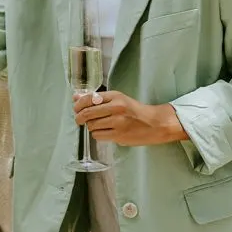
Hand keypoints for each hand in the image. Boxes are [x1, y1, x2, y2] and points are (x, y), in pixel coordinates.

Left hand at [73, 91, 187, 146]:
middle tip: (79, 120)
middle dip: (79, 117)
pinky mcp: (119, 135)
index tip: (76, 109)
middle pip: (88, 113)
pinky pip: (98, 135)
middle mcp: (116, 108)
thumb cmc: (135, 111)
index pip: (89, 98)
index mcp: (116, 96)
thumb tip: (76, 97)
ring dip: (90, 126)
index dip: (78, 105)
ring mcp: (118, 122)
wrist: (155, 124)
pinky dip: (97, 134)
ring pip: (92, 125)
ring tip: (97, 125)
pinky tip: (103, 132)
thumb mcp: (118, 100)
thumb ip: (97, 99)